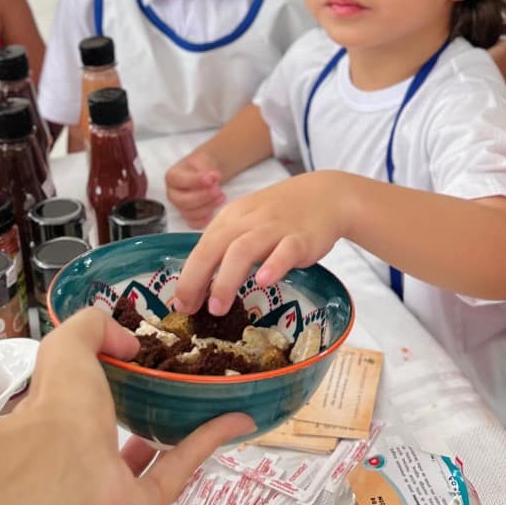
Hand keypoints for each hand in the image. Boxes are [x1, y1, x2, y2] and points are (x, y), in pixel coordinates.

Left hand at [24, 307, 252, 504]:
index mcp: (59, 418)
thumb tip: (130, 342)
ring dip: (186, 427)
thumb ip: (94, 328)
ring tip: (215, 400)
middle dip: (152, 406)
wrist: (59, 475)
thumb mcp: (67, 347)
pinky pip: (180, 469)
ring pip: (154, 454)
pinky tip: (236, 419)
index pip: (82, 398)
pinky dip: (209, 441)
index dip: (112, 376)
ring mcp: (113, 486)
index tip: (144, 355)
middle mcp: (83, 455)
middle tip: (185, 379)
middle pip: (120, 431)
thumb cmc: (58, 407)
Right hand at [165, 147, 225, 227]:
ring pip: (189, 213)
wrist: (207, 174)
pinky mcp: (189, 216)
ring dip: (208, 207)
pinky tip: (215, 211)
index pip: (179, 180)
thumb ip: (207, 170)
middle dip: (203, 197)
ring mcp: (179, 207)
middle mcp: (173, 194)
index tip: (210, 179)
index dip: (194, 181)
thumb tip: (214, 178)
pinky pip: (194, 223)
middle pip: (183, 201)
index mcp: (172, 177)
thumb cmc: (202, 167)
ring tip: (221, 197)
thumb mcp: (203, 161)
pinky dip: (205, 220)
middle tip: (217, 190)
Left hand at [173, 172, 350, 314]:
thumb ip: (227, 246)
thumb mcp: (248, 222)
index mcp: (232, 218)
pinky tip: (263, 282)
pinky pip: (286, 250)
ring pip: (244, 250)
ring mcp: (275, 228)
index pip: (202, 247)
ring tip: (218, 308)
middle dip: (197, 278)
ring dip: (226, 279)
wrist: (326, 196)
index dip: (187, 276)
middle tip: (189, 308)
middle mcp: (249, 221)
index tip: (180, 303)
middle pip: (214, 247)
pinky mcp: (302, 238)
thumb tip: (201, 284)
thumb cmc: (281, 215)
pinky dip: (273, 265)